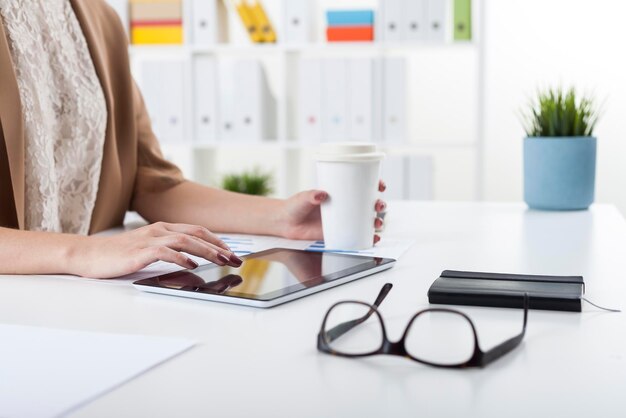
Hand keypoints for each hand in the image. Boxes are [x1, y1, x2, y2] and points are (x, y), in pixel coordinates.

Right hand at [68, 222, 243, 278]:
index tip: (232, 253)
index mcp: (162, 228)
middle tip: (235, 259)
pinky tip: (192, 265)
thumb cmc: (117, 255)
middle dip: (220, 247)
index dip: (217, 241)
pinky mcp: (140, 251)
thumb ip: (167, 250)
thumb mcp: (147, 249)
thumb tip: (192, 260)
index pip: (197, 230)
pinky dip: (182, 257)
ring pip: (186, 240)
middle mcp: (159, 230)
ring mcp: (149, 239)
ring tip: (221, 262)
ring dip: (207, 251)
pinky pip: (165, 252)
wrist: (87, 255)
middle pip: (197, 233)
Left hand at [280, 181, 386, 242]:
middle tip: (378, 205)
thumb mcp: (303, 198)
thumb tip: (321, 195)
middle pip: (369, 204)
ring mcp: (343, 220)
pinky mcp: (338, 234)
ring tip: (377, 224)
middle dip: (379, 204)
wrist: (285, 223)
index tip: (380, 185)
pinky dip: (368, 238)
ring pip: (366, 220)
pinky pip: (357, 236)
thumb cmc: (295, 206)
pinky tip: (373, 239)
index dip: (375, 184)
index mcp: (339, 193)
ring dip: (377, 221)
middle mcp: (344, 206)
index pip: (361, 186)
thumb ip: (311, 195)